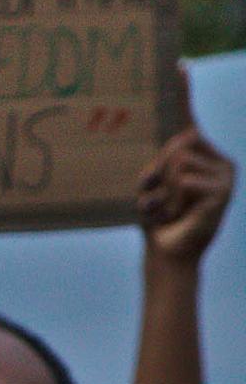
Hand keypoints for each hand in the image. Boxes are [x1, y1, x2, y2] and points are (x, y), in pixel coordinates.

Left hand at [138, 125, 233, 266]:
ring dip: (164, 187)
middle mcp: (226, 166)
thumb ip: (170, 153)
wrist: (165, 251)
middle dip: (160, 174)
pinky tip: (177, 214)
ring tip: (170, 208)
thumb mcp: (156, 179)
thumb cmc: (159, 215)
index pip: (185, 138)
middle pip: (180, 147)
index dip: (163, 159)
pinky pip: (184, 180)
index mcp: (214, 159)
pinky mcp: (222, 194)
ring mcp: (227, 179)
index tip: (159, 184)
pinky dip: (171, 198)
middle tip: (163, 201)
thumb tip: (191, 132)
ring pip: (181, 161)